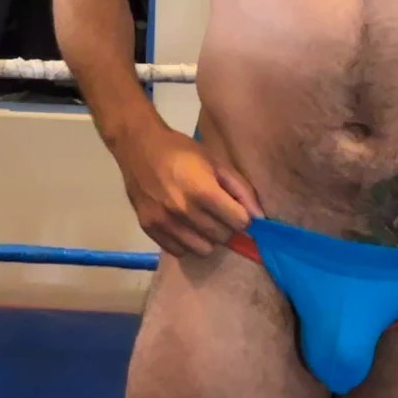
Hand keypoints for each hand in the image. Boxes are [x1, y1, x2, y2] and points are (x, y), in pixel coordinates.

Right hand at [117, 126, 263, 256]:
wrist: (138, 145)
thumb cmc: (181, 150)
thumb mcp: (215, 162)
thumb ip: (241, 189)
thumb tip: (259, 218)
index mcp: (203, 191)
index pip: (239, 222)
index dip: (241, 216)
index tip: (235, 209)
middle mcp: (184, 210)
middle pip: (222, 237)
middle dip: (226, 226)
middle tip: (217, 212)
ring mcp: (164, 222)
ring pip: (203, 249)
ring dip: (207, 238)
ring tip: (200, 220)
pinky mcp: (149, 228)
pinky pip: (179, 251)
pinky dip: (186, 242)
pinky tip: (183, 226)